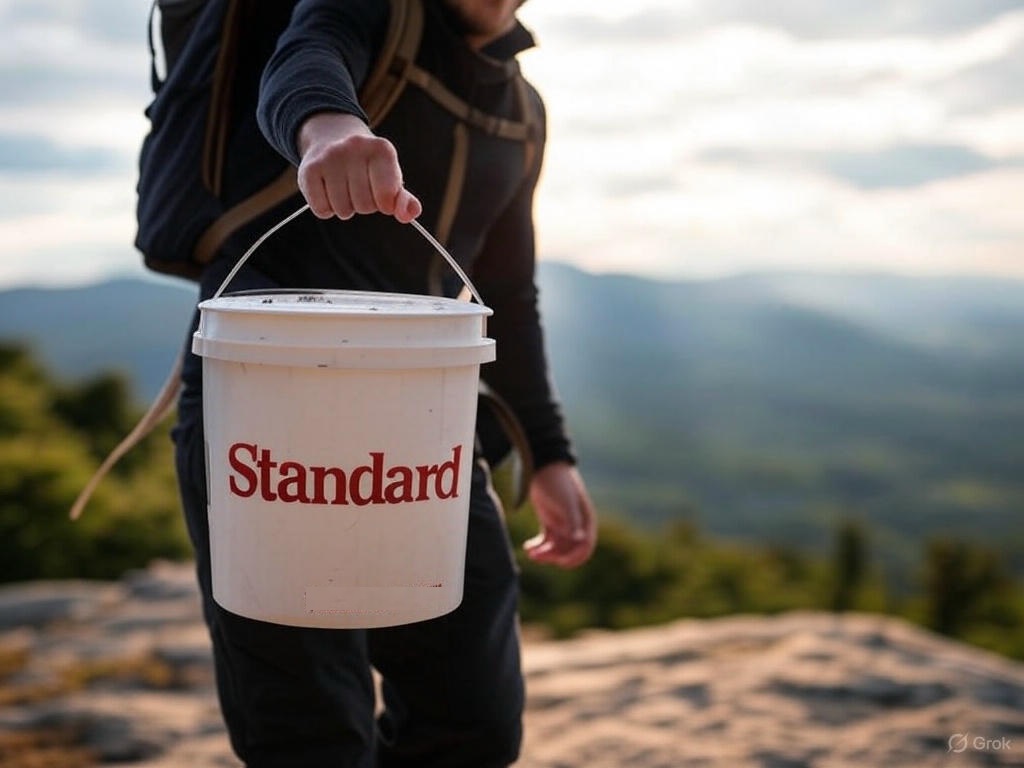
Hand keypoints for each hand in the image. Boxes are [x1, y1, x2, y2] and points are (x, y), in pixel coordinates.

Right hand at [296, 112, 421, 222]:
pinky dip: (325, 209)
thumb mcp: (390, 177)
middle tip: (358, 187)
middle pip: (365, 206)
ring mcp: (330, 157)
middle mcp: (355, 147)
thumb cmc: (367, 166)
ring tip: (343, 188)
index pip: (387, 197)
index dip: (384, 204)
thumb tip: (410, 214)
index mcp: (382, 149)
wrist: (332, 137)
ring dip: (345, 208)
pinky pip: (321, 210)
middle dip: (363, 205)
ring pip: (343, 210)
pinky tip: (327, 191)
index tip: (381, 196)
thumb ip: (403, 199)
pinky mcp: (308, 169)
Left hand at [524, 462, 596, 568]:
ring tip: (530, 552)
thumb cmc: (557, 482)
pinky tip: (527, 547)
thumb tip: (581, 540)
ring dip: (544, 554)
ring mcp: (563, 525)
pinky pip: (546, 542)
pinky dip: (538, 547)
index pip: (586, 546)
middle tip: (538, 556)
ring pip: (556, 548)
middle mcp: (576, 525)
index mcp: (585, 520)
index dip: (575, 557)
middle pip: (569, 550)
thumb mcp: (565, 502)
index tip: (559, 562)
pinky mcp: (550, 523)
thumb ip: (572, 521)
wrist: (542, 466)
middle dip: (554, 556)